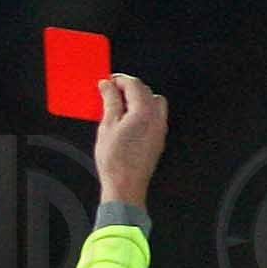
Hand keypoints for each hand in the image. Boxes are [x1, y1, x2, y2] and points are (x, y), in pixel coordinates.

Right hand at [94, 73, 167, 208]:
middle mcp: (156, 116)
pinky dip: (143, 113)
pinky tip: (129, 122)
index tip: (107, 82)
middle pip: (145, 91)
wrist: (125, 187)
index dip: (119, 80)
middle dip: (128, 88)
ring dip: (138, 100)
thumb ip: (110, 101)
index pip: (133, 84)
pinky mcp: (158, 139)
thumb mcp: (107, 127)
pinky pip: (154, 117)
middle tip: (111, 93)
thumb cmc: (116, 162)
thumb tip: (108, 86)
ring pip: (153, 102)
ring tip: (121, 108)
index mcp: (144, 110)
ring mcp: (160, 128)